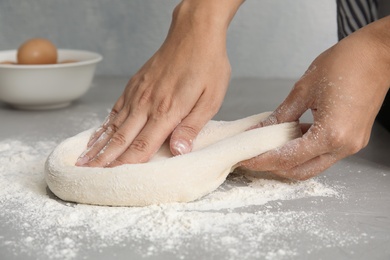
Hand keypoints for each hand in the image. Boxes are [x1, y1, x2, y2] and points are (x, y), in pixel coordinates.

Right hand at [76, 0, 243, 166]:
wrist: (194, 33)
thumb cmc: (207, 66)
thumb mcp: (210, 99)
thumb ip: (192, 127)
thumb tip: (179, 152)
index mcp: (167, 111)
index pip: (142, 146)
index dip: (125, 165)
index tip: (109, 179)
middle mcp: (147, 104)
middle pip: (121, 138)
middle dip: (103, 159)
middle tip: (86, 174)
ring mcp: (138, 93)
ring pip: (114, 124)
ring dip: (99, 143)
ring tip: (84, 158)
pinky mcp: (135, 84)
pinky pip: (116, 108)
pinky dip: (105, 123)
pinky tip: (99, 132)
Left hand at [240, 17, 389, 179]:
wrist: (379, 54)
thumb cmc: (347, 63)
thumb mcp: (304, 89)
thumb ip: (280, 116)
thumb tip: (259, 131)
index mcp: (331, 134)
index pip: (288, 158)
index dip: (262, 160)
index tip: (245, 159)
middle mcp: (343, 146)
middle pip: (300, 171)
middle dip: (273, 167)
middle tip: (253, 157)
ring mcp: (351, 145)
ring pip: (312, 166)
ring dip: (289, 161)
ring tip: (267, 149)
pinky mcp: (353, 139)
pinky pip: (323, 154)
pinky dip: (304, 152)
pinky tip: (289, 140)